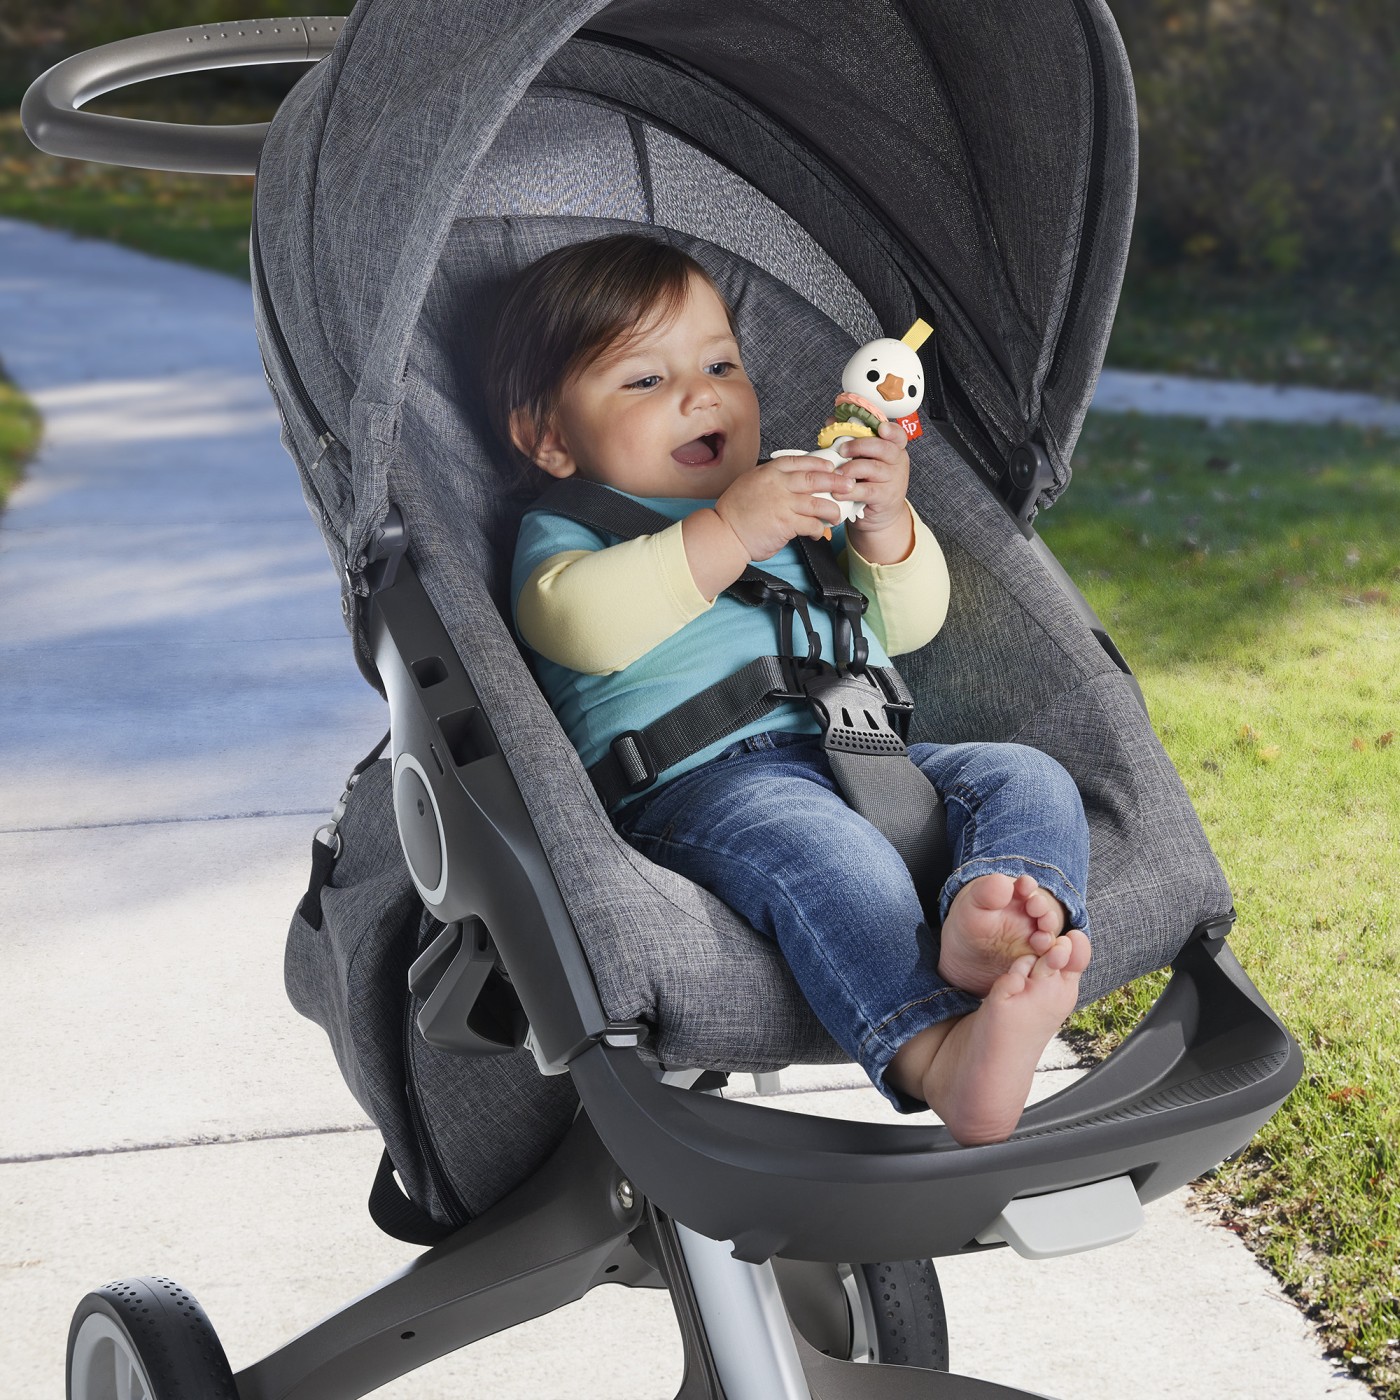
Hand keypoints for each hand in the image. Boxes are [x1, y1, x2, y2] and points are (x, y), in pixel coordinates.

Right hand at [714, 457, 846, 560]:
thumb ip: (770, 479)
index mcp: (769, 472)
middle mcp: (778, 484)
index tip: (832, 467)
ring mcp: (783, 504)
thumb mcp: (750, 483)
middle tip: (849, 485)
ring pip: (818, 503)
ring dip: (832, 510)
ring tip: (837, 515)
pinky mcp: (786, 524)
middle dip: (836, 481)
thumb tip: (789, 480)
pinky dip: (819, 529)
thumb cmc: (735, 512)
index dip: (819, 464)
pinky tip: (819, 533)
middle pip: (816, 479)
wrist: (725, 533)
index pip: (800, 462)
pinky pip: (811, 524)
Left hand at [831, 420, 910, 533]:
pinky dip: (850, 491)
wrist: (880, 514)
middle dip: (859, 446)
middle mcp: (897, 462)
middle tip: (842, 450)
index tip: (880, 428)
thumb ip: (851, 439)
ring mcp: (894, 480)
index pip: (897, 435)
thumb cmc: (868, 481)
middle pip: (883, 448)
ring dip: (851, 468)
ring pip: (873, 469)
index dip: (890, 430)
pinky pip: (867, 491)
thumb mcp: (863, 459)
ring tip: (837, 472)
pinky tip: (837, 492)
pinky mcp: (885, 497)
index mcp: (893, 448)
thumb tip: (832, 421)